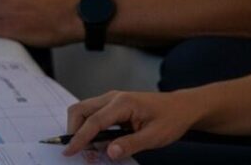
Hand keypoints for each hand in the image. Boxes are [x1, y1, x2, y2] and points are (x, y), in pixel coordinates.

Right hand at [64, 91, 201, 160]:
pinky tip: (98, 141)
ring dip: (80, 128)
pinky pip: (92, 113)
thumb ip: (131, 144)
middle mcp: (113, 97)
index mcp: (123, 103)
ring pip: (84, 110)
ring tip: (88, 148)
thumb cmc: (171, 119)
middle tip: (78, 150)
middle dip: (73, 130)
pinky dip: (88, 127)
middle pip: (80, 110)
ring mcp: (111, 99)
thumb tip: (109, 152)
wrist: (181, 107)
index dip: (79, 138)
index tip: (69, 151)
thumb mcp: (154, 137)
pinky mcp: (112, 105)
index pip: (94, 121)